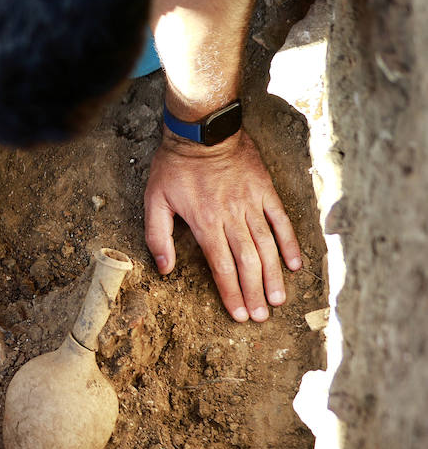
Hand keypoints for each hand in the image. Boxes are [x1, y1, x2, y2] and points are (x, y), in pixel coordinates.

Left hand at [145, 127, 301, 321]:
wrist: (202, 131)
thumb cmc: (174, 168)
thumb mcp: (154, 201)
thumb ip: (158, 237)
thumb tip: (165, 268)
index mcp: (205, 223)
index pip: (221, 266)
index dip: (231, 292)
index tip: (239, 314)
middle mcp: (232, 217)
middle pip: (247, 262)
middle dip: (254, 292)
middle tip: (261, 317)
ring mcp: (252, 204)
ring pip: (267, 246)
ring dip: (273, 276)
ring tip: (277, 300)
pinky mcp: (265, 192)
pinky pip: (281, 221)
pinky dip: (289, 244)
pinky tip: (294, 265)